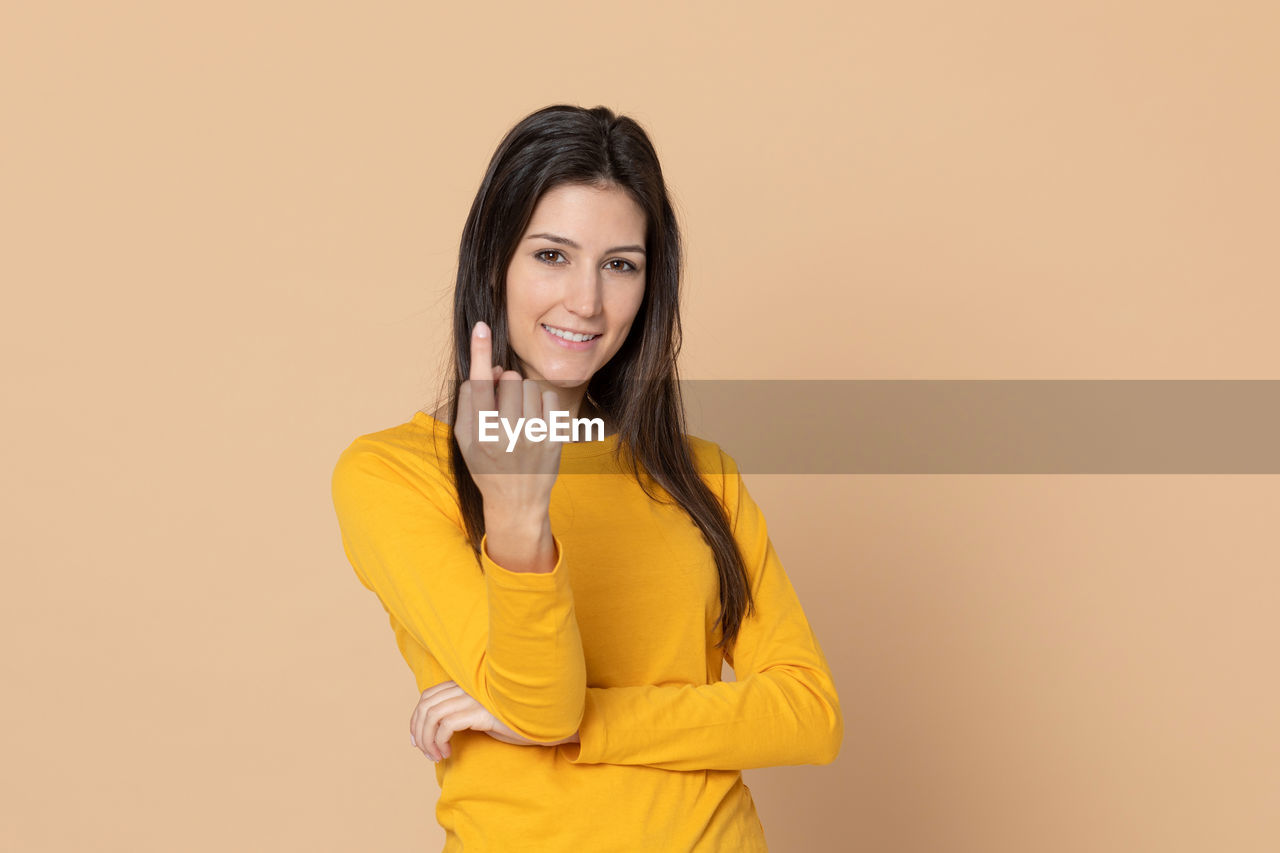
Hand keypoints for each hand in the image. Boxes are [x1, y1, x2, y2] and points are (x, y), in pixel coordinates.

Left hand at [409, 681, 578, 760]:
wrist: (542, 722)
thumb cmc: (511, 720)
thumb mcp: (481, 714)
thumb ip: (461, 713)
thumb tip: (434, 729)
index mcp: (465, 684)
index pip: (428, 696)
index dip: (416, 719)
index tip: (416, 741)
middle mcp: (467, 687)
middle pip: (426, 705)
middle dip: (419, 731)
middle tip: (425, 752)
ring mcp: (474, 698)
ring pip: (433, 716)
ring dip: (428, 739)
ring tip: (436, 756)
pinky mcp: (481, 712)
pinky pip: (447, 725)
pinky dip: (440, 741)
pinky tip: (448, 753)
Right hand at [454, 321, 562, 517]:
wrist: (516, 502)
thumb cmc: (486, 465)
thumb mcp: (466, 439)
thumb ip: (469, 403)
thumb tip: (488, 371)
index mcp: (480, 434)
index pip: (479, 384)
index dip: (480, 353)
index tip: (481, 327)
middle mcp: (506, 434)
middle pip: (508, 380)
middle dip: (504, 384)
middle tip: (503, 405)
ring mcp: (533, 437)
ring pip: (529, 386)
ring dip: (522, 393)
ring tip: (518, 416)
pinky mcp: (553, 439)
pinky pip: (549, 398)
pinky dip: (541, 402)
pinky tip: (534, 420)